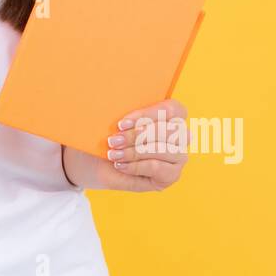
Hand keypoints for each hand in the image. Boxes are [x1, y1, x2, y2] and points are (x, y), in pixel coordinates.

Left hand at [61, 98, 188, 191]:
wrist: (96, 162)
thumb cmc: (107, 135)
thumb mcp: (112, 119)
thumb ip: (123, 110)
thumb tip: (119, 99)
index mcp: (170, 114)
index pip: (174, 109)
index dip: (149, 114)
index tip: (122, 123)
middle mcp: (180, 135)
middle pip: (170, 131)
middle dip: (139, 135)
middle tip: (113, 140)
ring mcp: (178, 156)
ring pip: (164, 150)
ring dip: (135, 151)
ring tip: (113, 154)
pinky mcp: (170, 175)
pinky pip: (158, 168)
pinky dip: (136, 166)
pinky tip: (120, 165)